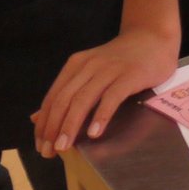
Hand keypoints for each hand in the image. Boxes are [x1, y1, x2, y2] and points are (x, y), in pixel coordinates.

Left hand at [32, 25, 178, 156]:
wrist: (153, 37)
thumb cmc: (121, 60)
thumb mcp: (89, 72)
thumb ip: (66, 93)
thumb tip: (36, 118)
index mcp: (76, 65)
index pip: (53, 97)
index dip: (44, 123)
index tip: (40, 146)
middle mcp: (89, 65)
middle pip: (64, 100)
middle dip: (53, 128)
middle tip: (49, 152)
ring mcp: (110, 69)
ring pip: (83, 99)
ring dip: (70, 125)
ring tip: (64, 147)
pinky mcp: (130, 75)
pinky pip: (111, 97)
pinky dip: (100, 116)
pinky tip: (94, 133)